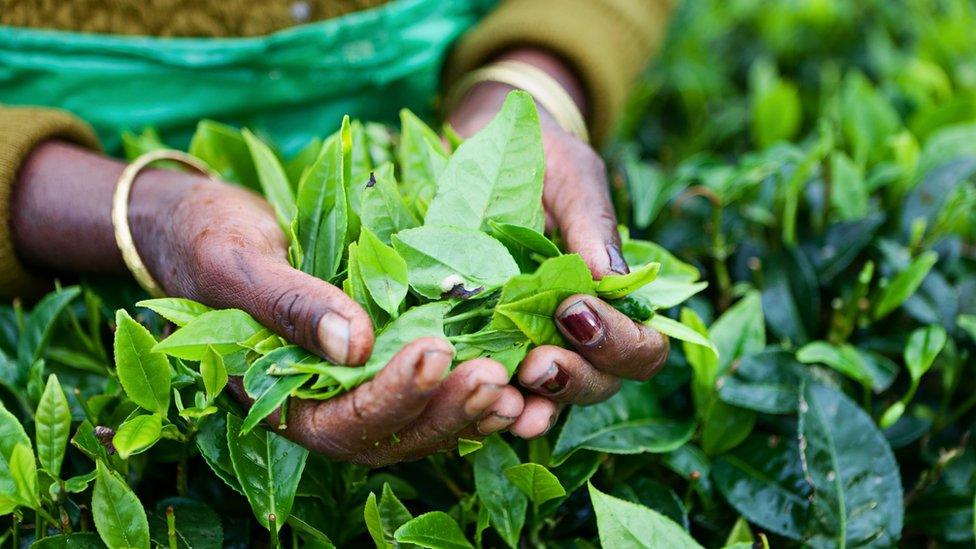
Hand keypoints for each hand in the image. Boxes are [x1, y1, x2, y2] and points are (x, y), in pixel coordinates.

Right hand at [14, 141, 520, 464]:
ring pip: (417, 422)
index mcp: (277, 396)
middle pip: (390, 435)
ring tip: (515, 384)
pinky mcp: (379, 358)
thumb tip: (351, 344)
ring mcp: (353, 385)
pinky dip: (466, 388)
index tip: (434, 353)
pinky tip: (510, 373)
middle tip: (495, 377)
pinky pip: (427, 390)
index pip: (340, 420)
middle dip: (444, 411)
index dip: (391, 395)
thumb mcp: (234, 262)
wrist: (202, 224)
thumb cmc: (204, 239)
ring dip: (466, 409)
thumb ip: (285, 305)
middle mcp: (320, 403)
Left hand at [448, 50, 669, 438]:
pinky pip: (495, 386)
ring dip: (534, 403)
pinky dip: (492, 401)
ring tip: (509, 394)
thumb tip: (608, 280)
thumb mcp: (573, 178)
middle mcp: (577, 331)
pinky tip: (480, 401)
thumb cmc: (543, 156)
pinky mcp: (483, 341)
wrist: (484, 143)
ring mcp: (530, 341)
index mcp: (612, 296)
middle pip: (599, 384)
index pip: (641, 348)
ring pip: (550, 398)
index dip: (619, 344)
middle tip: (539, 363)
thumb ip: (592, 225)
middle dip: (574, 379)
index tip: (576, 312)